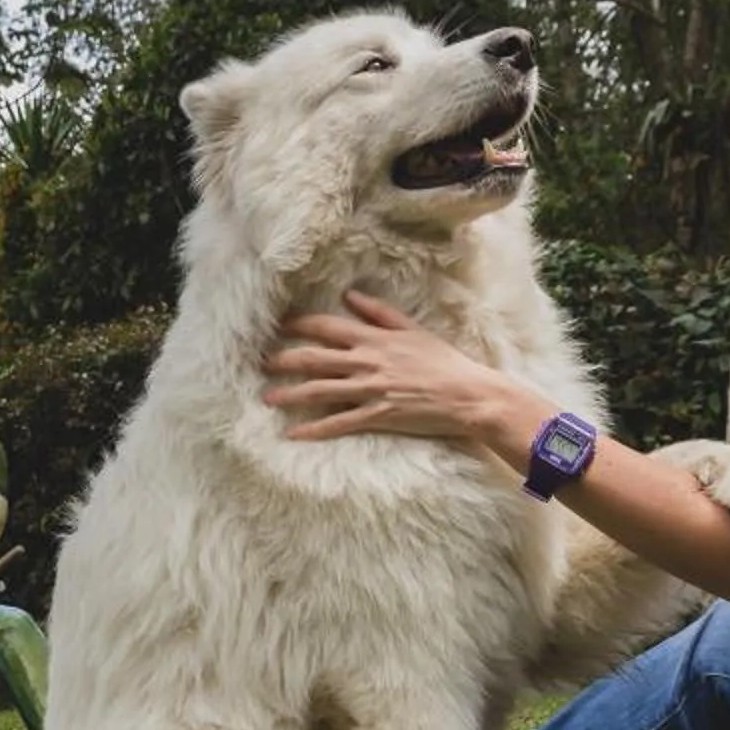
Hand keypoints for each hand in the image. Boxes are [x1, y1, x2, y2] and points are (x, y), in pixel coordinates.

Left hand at [260, 291, 537, 449]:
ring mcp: (370, 391)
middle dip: (284, 360)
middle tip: (262, 363)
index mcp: (374, 339)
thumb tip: (349, 295)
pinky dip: (314, 430)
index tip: (279, 326)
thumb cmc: (444, 362)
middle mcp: (366, 363)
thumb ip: (379, 312)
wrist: (468, 395)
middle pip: (314, 359)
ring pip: (320, 391)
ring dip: (290, 394)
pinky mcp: (377, 417)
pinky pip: (338, 424)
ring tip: (267, 397)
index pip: (327, 327)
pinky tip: (293, 435)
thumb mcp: (413, 330)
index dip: (299, 325)